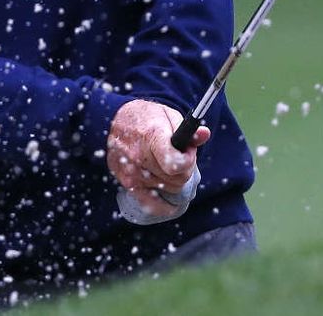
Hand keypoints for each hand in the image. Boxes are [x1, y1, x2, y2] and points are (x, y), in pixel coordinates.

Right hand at [107, 99, 210, 218]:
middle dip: (185, 168)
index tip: (188, 151)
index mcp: (151, 137)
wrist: (117, 120)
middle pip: (177, 178)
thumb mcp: (169, 115)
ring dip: (174, 179)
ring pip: (170, 188)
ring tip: (168, 163)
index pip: (176, 164)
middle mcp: (139, 156)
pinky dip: (164, 206)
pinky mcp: (127, 183)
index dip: (189, 160)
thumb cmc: (147, 117)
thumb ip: (188, 130)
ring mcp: (132, 172)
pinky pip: (151, 204)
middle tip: (180, 155)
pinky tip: (171, 204)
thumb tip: (204, 134)